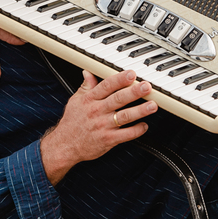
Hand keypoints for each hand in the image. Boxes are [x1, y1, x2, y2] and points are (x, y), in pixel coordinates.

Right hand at [39, 70, 157, 183]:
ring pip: (124, 116)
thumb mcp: (75, 101)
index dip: (119, 79)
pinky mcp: (108, 140)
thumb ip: (85, 86)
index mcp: (90, 100)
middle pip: (118, 99)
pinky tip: (145, 126)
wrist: (64, 146)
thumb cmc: (71, 123)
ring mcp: (103, 126)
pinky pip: (125, 135)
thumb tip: (88, 72)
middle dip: (134, 92)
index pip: (106, 86)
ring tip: (152, 105)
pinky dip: (136, 131)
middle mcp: (97, 111)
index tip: (131, 74)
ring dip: (140, 111)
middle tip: (147, 86)